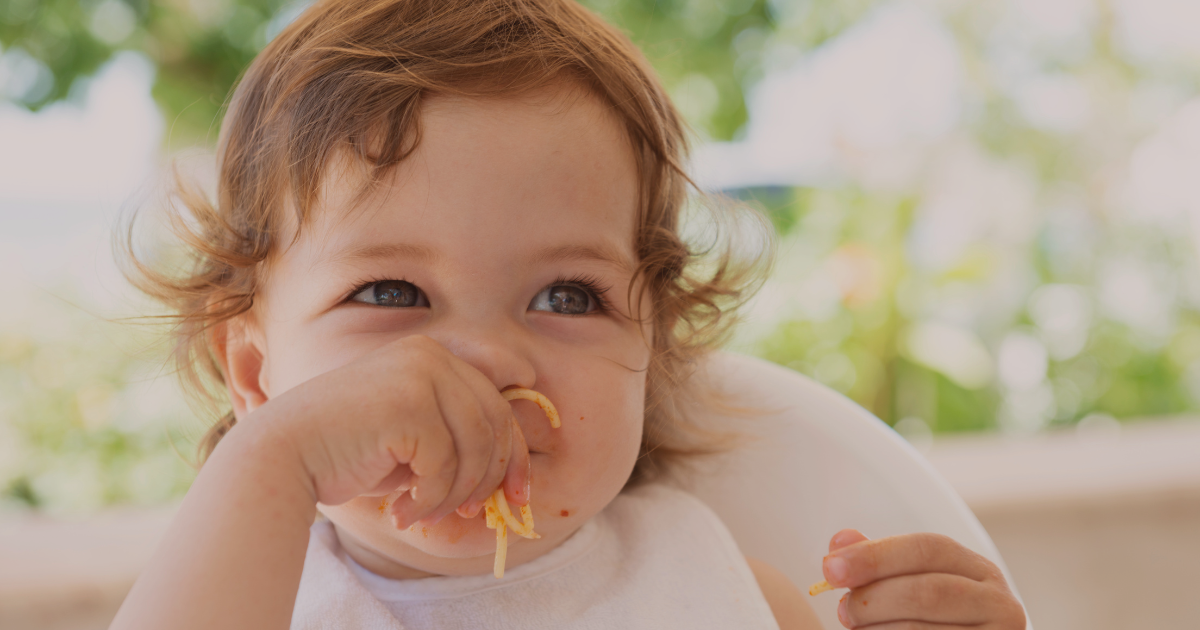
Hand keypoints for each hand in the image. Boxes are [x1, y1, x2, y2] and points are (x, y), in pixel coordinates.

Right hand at [253, 334, 528, 528]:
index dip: (516, 456)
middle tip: (466, 514)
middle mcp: (432, 355)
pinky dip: (430, 499)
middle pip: (496, 426)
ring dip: (454, 495)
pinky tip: (401, 511)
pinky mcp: (410, 401)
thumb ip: (458, 439)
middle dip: (488, 480)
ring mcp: (422, 373)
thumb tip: (515, 473)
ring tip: (423, 514)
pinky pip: (445, 464)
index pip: (498, 407)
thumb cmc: (347, 452)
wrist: (283, 454)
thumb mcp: (415, 438)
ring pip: (475, 448)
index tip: (519, 497)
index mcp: (435, 357)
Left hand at [822, 529, 1025, 629]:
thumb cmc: (940, 625)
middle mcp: (1000, 604)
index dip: (874, 556)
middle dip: (873, 598)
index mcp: (981, 572)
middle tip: (842, 609)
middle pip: (926, 592)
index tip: (831, 567)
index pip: (927, 549)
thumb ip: (881, 564)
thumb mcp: (917, 587)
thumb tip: (840, 542)